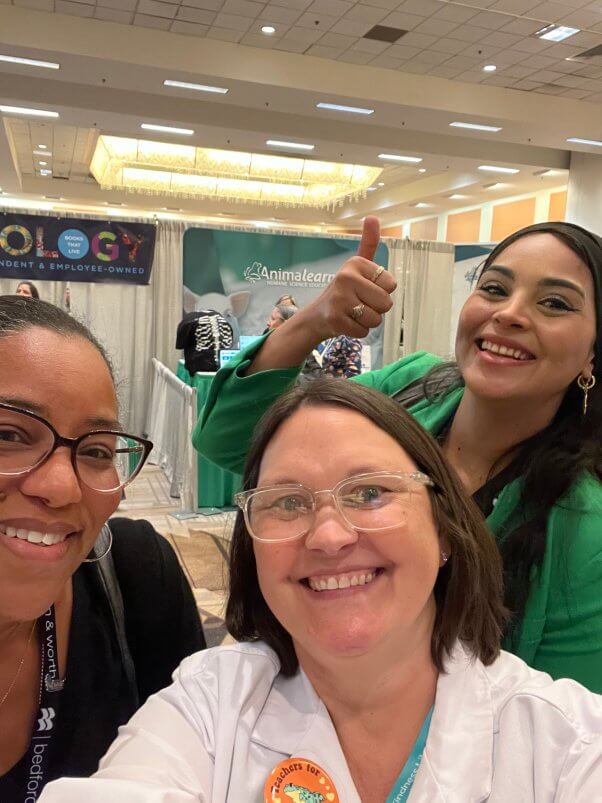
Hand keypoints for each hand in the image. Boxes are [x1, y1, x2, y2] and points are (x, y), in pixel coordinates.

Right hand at [296, 216, 396, 341]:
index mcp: (356, 263)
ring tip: (352, 313)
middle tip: (359, 304)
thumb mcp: (357, 266)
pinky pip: (364, 332)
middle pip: (386, 303)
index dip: (382, 291)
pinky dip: (357, 331)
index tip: (365, 289)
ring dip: (367, 321)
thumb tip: (372, 217)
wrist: (317, 315)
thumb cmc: (344, 290)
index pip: (391, 284)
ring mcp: (339, 299)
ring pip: (376, 320)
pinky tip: (346, 323)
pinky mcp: (335, 320)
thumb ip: (368, 243)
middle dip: (376, 309)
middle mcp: (346, 277)